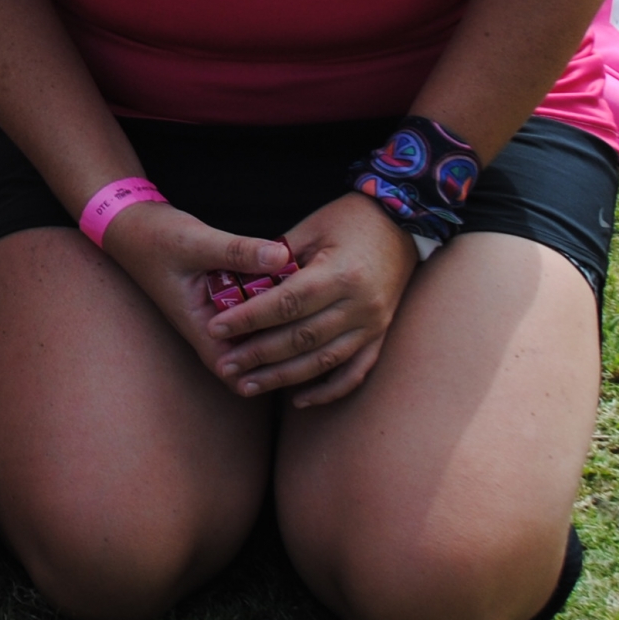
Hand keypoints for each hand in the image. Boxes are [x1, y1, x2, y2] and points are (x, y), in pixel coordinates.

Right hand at [96, 202, 301, 388]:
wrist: (130, 222)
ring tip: (310, 306)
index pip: (232, 370)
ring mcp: (214, 309)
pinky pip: (250, 304)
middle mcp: (207, 323)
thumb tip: (282, 256)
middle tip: (314, 328)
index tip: (298, 360)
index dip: (264, 374)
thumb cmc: (155, 237)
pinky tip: (291, 280)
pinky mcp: (220, 292)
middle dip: (280, 345)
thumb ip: (238, 250)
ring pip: (253, 327)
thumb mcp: (196, 242)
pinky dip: (268, 298)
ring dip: (276, 320)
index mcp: (197, 324)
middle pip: (250, 352)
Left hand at [196, 190, 418, 406]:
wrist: (402, 224)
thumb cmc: (349, 219)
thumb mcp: (310, 228)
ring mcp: (374, 325)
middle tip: (224, 364)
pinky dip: (327, 390)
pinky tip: (298, 399)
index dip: (250, 318)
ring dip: (283, 378)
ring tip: (247, 385)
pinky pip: (354, 372)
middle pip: (302, 337)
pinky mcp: (380, 336)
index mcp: (341, 273)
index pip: (287, 302)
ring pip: (324, 360)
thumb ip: (277, 258)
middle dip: (258, 354)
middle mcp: (360, 305)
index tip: (216, 327)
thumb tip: (238, 283)